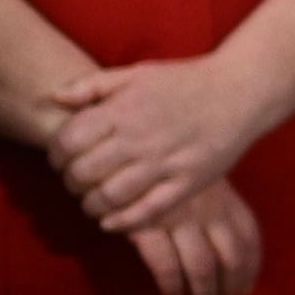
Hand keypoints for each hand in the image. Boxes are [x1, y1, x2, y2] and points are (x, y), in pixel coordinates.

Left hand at [40, 52, 264, 235]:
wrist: (240, 91)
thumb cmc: (185, 80)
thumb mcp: (135, 73)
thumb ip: (91, 85)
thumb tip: (54, 96)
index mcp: (122, 110)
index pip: (68, 141)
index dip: (55, 154)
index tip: (60, 159)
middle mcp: (139, 138)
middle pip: (84, 172)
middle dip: (70, 182)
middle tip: (75, 182)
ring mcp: (164, 163)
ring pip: (111, 196)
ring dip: (92, 204)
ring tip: (92, 202)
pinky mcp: (188, 182)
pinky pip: (148, 211)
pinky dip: (123, 221)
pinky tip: (112, 221)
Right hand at [125, 178, 262, 294]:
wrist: (120, 153)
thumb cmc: (161, 171)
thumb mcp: (198, 184)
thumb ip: (215, 211)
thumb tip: (230, 256)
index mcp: (224, 199)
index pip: (249, 239)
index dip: (251, 270)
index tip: (245, 290)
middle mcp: (209, 210)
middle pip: (232, 259)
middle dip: (230, 289)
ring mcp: (180, 218)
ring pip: (203, 268)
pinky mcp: (149, 226)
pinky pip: (167, 266)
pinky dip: (173, 286)